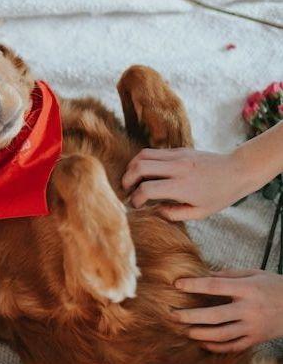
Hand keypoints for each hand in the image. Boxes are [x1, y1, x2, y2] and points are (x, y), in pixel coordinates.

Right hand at [122, 148, 250, 220]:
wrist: (238, 170)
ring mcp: (178, 155)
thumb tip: (155, 210)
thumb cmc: (220, 195)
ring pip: (143, 154)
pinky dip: (144, 161)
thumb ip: (174, 214)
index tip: (136, 205)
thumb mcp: (200, 213)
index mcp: (183, 186)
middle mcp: (178, 168)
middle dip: (127, 179)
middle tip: (126, 190)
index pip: (147, 189)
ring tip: (132, 179)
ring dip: (132, 167)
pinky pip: (154, 152)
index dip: (135, 198)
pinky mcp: (179, 149)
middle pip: (139, 166)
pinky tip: (146, 172)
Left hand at [173, 270, 282, 351]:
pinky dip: (216, 346)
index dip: (194, 285)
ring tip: (185, 330)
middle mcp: (249, 309)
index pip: (215, 286)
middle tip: (172, 314)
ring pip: (222, 334)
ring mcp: (253, 327)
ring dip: (200, 333)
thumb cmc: (273, 286)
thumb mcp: (253, 273)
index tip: (177, 284)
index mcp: (247, 289)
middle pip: (214, 315)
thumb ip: (227, 274)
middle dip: (190, 316)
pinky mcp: (256, 339)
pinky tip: (202, 342)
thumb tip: (202, 273)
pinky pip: (233, 346)